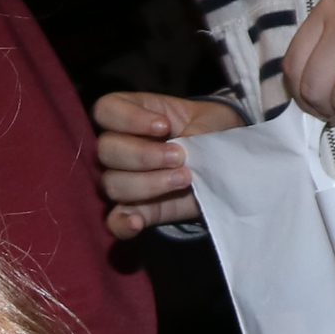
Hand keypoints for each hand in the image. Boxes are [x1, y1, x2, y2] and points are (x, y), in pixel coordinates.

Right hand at [92, 91, 244, 236]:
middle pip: (106, 150)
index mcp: (131, 114)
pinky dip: (122, 223)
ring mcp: (123, 179)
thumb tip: (180, 153)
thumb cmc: (212, 132)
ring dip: (147, 184)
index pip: (106, 110)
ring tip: (184, 179)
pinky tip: (137, 223)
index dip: (129, 119)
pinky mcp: (136, 209)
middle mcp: (119, 145)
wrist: (228, 162)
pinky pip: (114, 221)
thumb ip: (192, 132)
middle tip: (179, 157)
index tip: (164, 126)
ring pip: (112, 183)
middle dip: (144, 155)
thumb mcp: (209, 121)